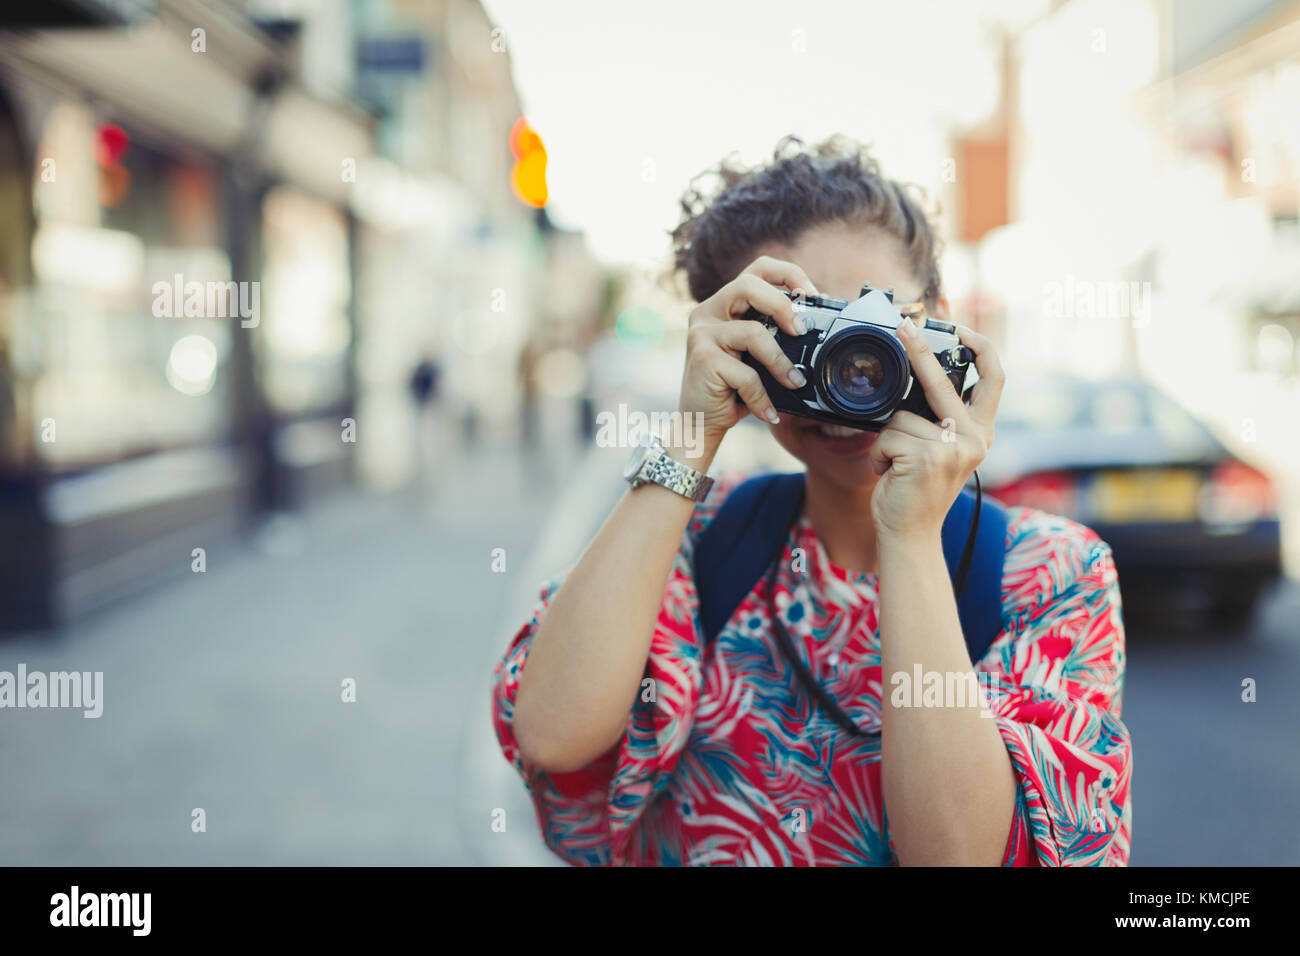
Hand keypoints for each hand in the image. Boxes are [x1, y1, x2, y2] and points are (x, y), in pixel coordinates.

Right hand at [679, 256, 817, 453]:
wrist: (699, 423)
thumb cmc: (732, 388)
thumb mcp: (756, 357)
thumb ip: (774, 336)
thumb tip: (815, 325)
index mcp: (725, 304)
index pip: (757, 268)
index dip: (788, 274)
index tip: (811, 296)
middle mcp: (709, 311)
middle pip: (748, 285)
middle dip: (783, 305)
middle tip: (800, 331)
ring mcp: (702, 333)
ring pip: (753, 332)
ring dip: (780, 363)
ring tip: (794, 383)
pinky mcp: (703, 358)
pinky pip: (746, 374)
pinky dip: (762, 396)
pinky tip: (768, 412)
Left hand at [867, 320, 1005, 539]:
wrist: (911, 535)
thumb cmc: (917, 491)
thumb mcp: (941, 451)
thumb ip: (940, 420)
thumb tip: (917, 374)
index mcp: (981, 432)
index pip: (995, 378)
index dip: (981, 347)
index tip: (960, 328)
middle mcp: (974, 439)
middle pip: (943, 381)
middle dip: (920, 350)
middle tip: (905, 325)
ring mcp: (952, 448)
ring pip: (900, 417)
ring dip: (888, 440)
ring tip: (897, 466)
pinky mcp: (926, 458)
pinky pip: (886, 436)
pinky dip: (879, 454)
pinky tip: (890, 474)